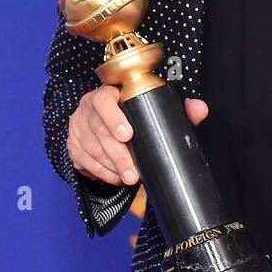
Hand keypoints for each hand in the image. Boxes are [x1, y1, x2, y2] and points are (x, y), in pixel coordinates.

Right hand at [68, 84, 207, 186]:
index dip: (114, 118)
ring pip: (91, 150)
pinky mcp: (72, 144)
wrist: (105, 119)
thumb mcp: (153, 108)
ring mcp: (77, 126)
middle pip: (99, 132)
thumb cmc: (134, 113)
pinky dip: (101, 173)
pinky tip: (115, 178)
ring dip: (110, 168)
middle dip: (118, 156)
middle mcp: (87, 107)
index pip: (104, 101)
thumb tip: (199, 109)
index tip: (128, 135)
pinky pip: (83, 162)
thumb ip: (178, 109)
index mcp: (107, 92)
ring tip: (129, 180)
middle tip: (134, 174)